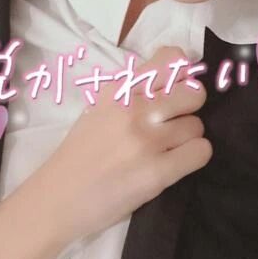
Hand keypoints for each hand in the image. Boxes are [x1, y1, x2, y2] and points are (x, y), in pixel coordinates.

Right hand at [45, 45, 211, 243]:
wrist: (57, 198)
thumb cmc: (80, 153)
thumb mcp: (100, 107)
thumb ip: (134, 91)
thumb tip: (178, 74)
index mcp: (118, 89)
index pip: (171, 60)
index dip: (183, 74)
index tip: (177, 87)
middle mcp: (133, 109)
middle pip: (194, 93)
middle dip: (190, 109)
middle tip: (175, 123)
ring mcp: (146, 141)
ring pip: (197, 126)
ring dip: (187, 138)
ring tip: (166, 149)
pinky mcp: (157, 173)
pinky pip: (200, 152)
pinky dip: (193, 157)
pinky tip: (175, 163)